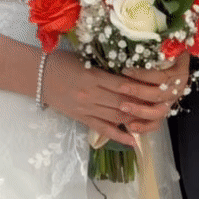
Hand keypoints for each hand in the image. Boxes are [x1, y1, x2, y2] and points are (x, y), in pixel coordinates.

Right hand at [42, 51, 185, 145]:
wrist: (37, 76)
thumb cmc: (61, 61)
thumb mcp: (84, 58)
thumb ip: (105, 65)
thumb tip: (129, 69)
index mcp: (93, 76)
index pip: (123, 84)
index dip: (141, 88)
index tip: (157, 88)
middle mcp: (91, 94)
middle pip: (123, 103)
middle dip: (143, 106)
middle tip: (161, 106)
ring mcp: (86, 108)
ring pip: (116, 117)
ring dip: (135, 120)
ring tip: (153, 121)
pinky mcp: (81, 118)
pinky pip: (102, 129)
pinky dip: (118, 136)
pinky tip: (134, 140)